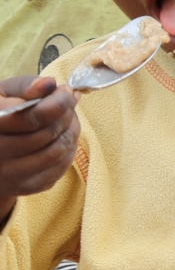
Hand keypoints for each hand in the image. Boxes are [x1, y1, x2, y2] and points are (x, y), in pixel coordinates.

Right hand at [0, 77, 79, 216]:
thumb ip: (26, 86)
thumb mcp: (4, 93)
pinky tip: (62, 137)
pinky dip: (68, 151)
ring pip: (56, 152)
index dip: (59, 102)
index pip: (33, 117)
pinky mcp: (23, 186)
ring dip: (72, 132)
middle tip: (70, 104)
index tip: (68, 91)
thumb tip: (49, 84)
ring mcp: (8, 173)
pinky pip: (58, 169)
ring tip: (69, 119)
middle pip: (47, 134)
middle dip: (67, 116)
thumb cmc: (0, 112)